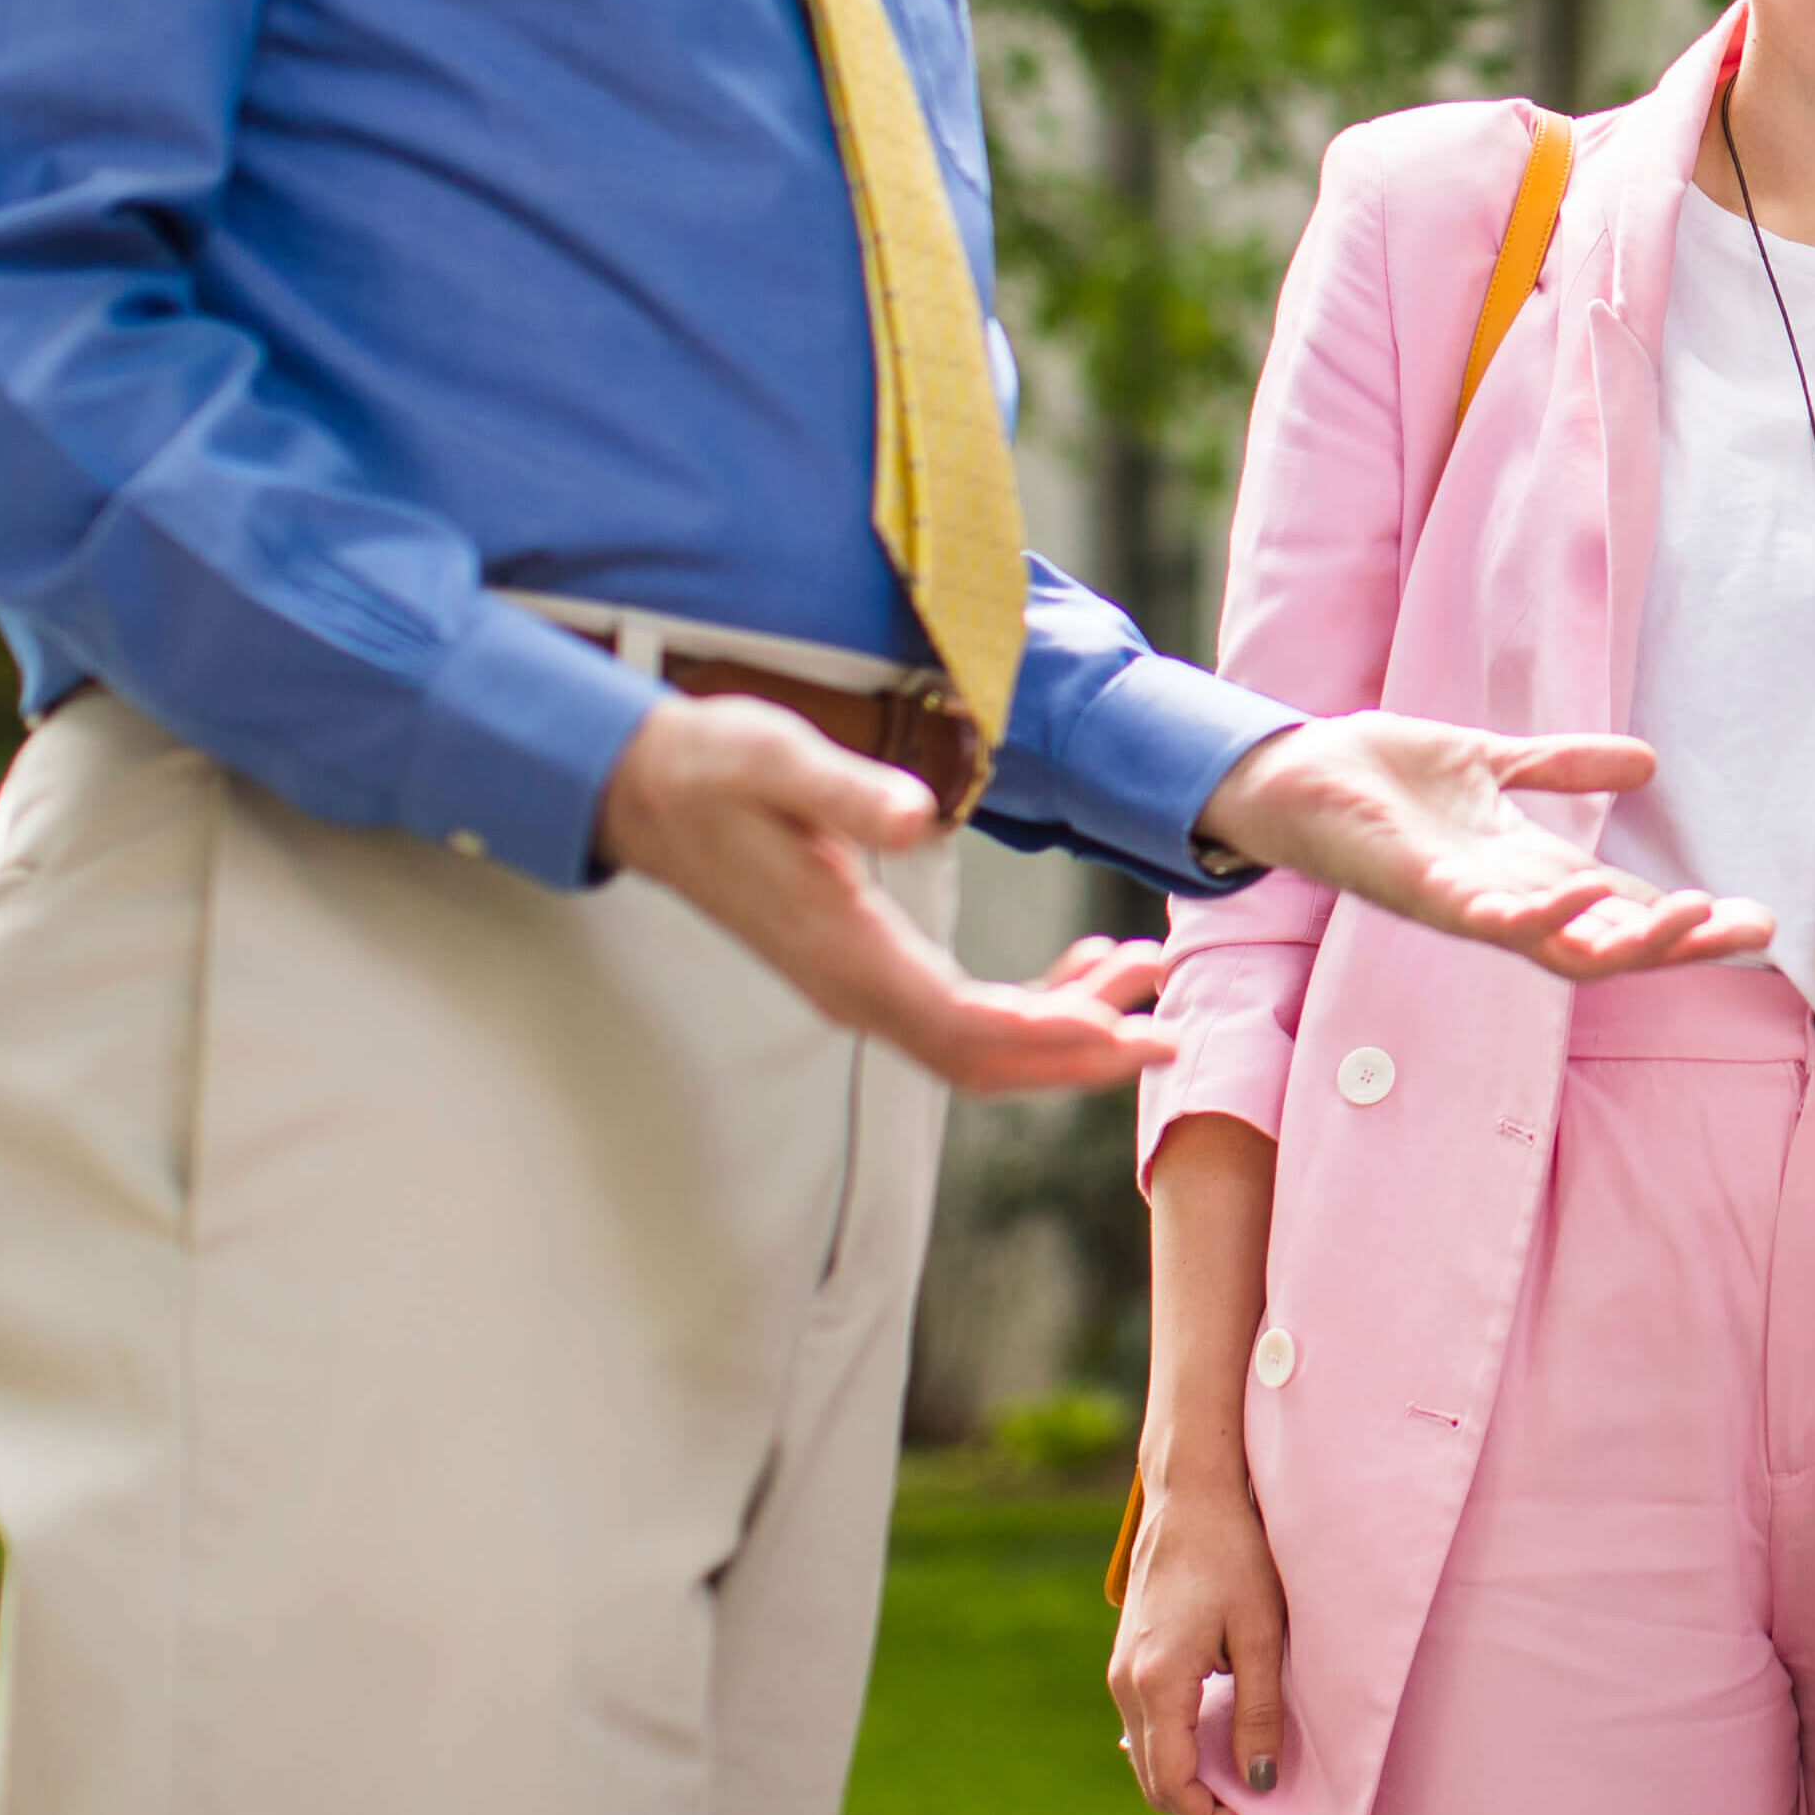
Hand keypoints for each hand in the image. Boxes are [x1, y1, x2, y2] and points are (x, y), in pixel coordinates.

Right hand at [596, 694, 1173, 1094]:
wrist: (642, 786)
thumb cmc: (711, 765)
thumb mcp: (776, 757)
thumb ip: (848, 790)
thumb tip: (915, 816)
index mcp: (846, 955)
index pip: (968, 1031)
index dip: (1058, 1042)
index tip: (1137, 1036)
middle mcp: (854, 990)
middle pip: (986, 1057)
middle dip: (1082, 1049)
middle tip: (1173, 1024)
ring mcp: (856, 985)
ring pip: (978, 1044)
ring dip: (1066, 1025)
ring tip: (1144, 978)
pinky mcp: (862, 965)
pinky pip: (960, 1013)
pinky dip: (1030, 1004)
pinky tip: (1081, 969)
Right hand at [1106, 1459, 1289, 1814]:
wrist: (1190, 1496)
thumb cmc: (1234, 1554)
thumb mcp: (1260, 1633)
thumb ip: (1259, 1712)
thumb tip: (1259, 1782)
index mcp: (1158, 1681)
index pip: (1174, 1784)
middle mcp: (1127, 1684)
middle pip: (1155, 1782)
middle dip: (1202, 1809)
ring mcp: (1121, 1674)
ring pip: (1148, 1758)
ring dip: (1191, 1781)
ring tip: (1247, 1783)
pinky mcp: (1129, 1662)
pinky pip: (1149, 1728)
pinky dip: (1180, 1750)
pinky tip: (1222, 1744)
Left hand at [1195, 713, 1773, 980]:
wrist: (1294, 773)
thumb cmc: (1382, 777)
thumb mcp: (1493, 763)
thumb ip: (1563, 768)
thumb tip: (1647, 766)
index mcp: (1530, 874)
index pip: (1627, 907)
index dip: (1690, 918)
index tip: (1760, 919)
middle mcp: (1508, 903)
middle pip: (1614, 942)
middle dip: (1684, 943)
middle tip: (1750, 931)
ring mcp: (1468, 906)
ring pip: (1563, 948)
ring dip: (1629, 937)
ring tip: (1690, 914)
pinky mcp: (1423, 894)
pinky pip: (1487, 919)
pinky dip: (1536, 914)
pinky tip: (1581, 895)